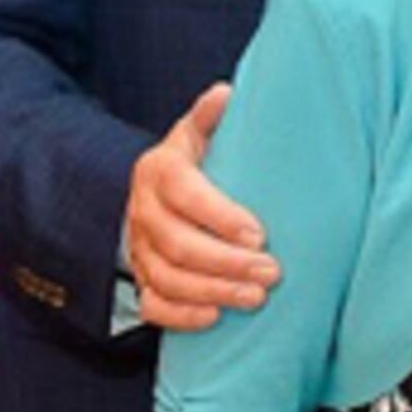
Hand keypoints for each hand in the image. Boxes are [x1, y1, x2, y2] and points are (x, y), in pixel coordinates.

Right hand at [127, 84, 273, 330]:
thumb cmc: (196, 163)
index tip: (260, 235)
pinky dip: (182, 315)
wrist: (157, 192)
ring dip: (213, 291)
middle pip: (178, 243)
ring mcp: (140, 248)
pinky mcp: (143, 277)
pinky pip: (154, 304)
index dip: (220, 217)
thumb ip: (213, 116)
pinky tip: (216, 318)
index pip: (185, 195)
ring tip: (256, 298)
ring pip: (168, 278)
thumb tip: (227, 93)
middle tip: (271, 272)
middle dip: (226, 262)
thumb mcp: (201, 132)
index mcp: (159, 172)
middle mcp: (143, 211)